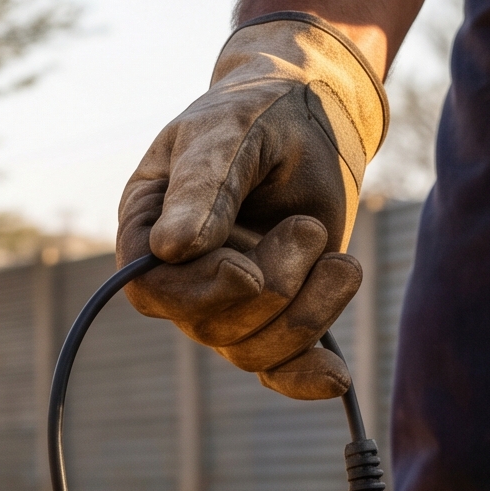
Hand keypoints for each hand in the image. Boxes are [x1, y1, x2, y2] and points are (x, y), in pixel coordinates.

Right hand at [118, 14, 388, 399]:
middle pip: (209, 325)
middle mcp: (180, 277)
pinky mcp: (273, 318)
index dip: (199, 291)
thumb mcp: (231, 131)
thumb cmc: (262, 114)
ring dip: (307, 312)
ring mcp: (225, 304)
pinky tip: (335, 376)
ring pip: (252, 349)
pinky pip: (278, 367)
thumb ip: (204, 184)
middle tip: (309, 229)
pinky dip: (305, 376)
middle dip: (272, 286)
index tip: (247, 272)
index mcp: (148, 228)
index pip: (150, 290)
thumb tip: (168, 248)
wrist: (315, 117)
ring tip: (341, 261)